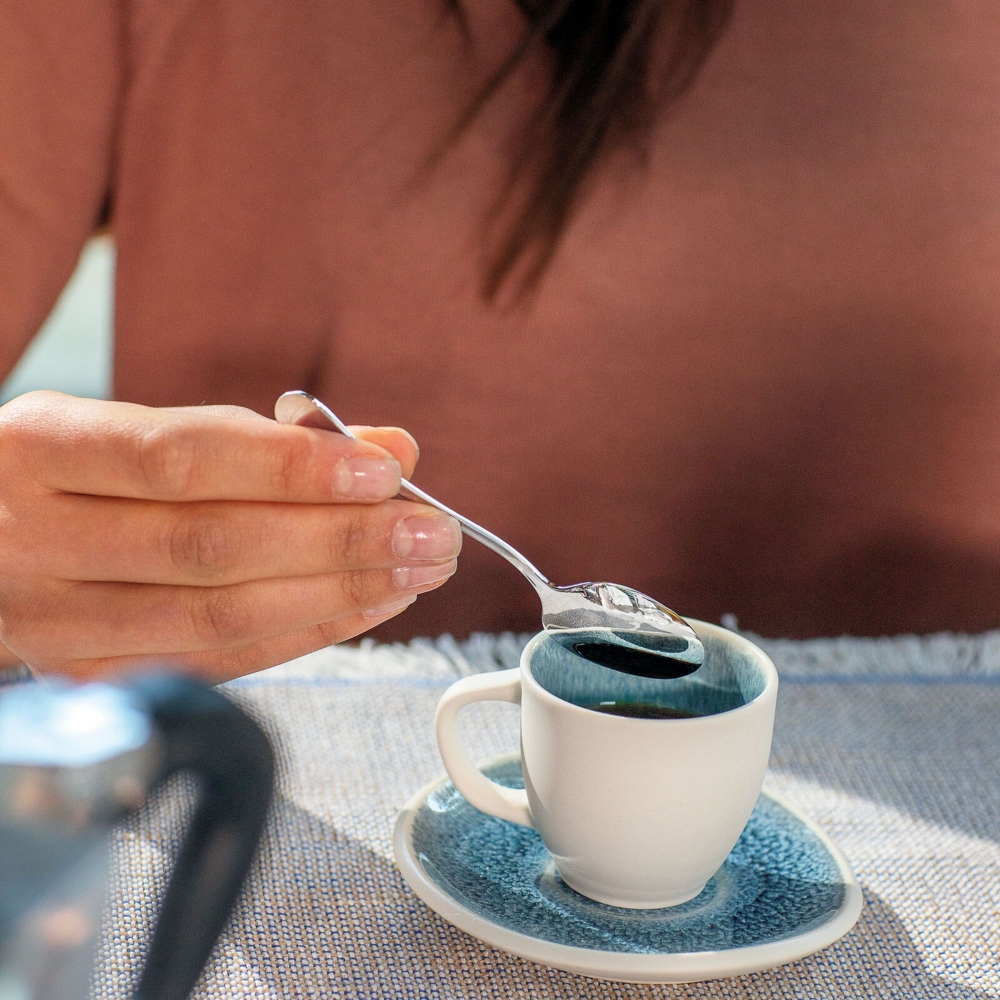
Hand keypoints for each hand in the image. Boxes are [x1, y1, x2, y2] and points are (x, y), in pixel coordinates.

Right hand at [0, 392, 460, 681]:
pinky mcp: (90, 677)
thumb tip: (389, 449)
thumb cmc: (78, 478)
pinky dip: (306, 633)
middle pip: (211, 545)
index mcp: (41, 450)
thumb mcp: (142, 431)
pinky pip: (219, 661)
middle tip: (431, 533)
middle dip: (340, 540)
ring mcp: (59, 620)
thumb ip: (263, 439)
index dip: (289, 468)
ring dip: (339, 593)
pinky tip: (367, 607)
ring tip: (417, 570)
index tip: (383, 473)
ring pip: (219, 615)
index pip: (177, 457)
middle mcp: (37, 538)